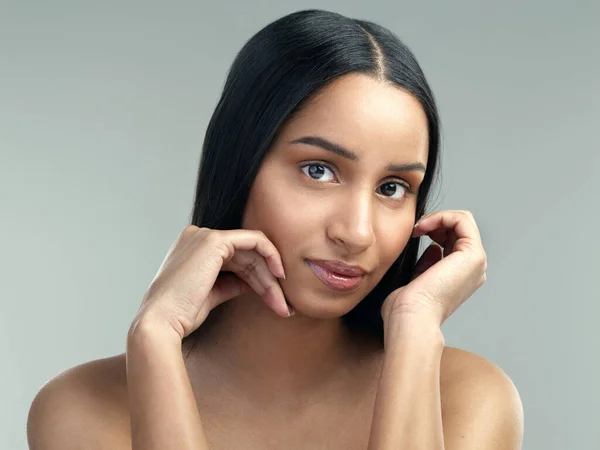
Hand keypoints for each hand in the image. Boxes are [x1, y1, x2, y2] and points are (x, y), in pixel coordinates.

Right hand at [129, 226, 292, 340]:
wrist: (162, 323)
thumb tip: (252, 283)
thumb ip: (231, 283)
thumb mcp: (211, 295)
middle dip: (268, 282)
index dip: (258, 278)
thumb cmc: (181, 315)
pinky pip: (254, 241)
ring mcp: (204, 235)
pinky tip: (279, 277)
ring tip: (283, 305)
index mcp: (193, 248)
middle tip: (284, 307)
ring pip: (252, 252)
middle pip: (246, 256)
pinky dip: (271, 256)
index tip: (275, 299)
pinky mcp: (214, 240)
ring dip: (270, 279)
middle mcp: (197, 236)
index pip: (235, 258)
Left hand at [381, 210, 486, 326]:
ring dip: (437, 217)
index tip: (413, 234)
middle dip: (436, 221)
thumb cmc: (406, 307)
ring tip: (418, 227)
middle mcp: (473, 270)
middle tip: (415, 229)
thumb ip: (427, 264)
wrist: (411, 318)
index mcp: (461, 277)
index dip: (434, 229)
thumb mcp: (417, 279)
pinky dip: (441, 216)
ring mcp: (476, 262)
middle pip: (460, 228)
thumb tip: (434, 249)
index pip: (454, 239)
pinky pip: (463, 219)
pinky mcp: (473, 255)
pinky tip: (423, 227)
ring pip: (463, 220)